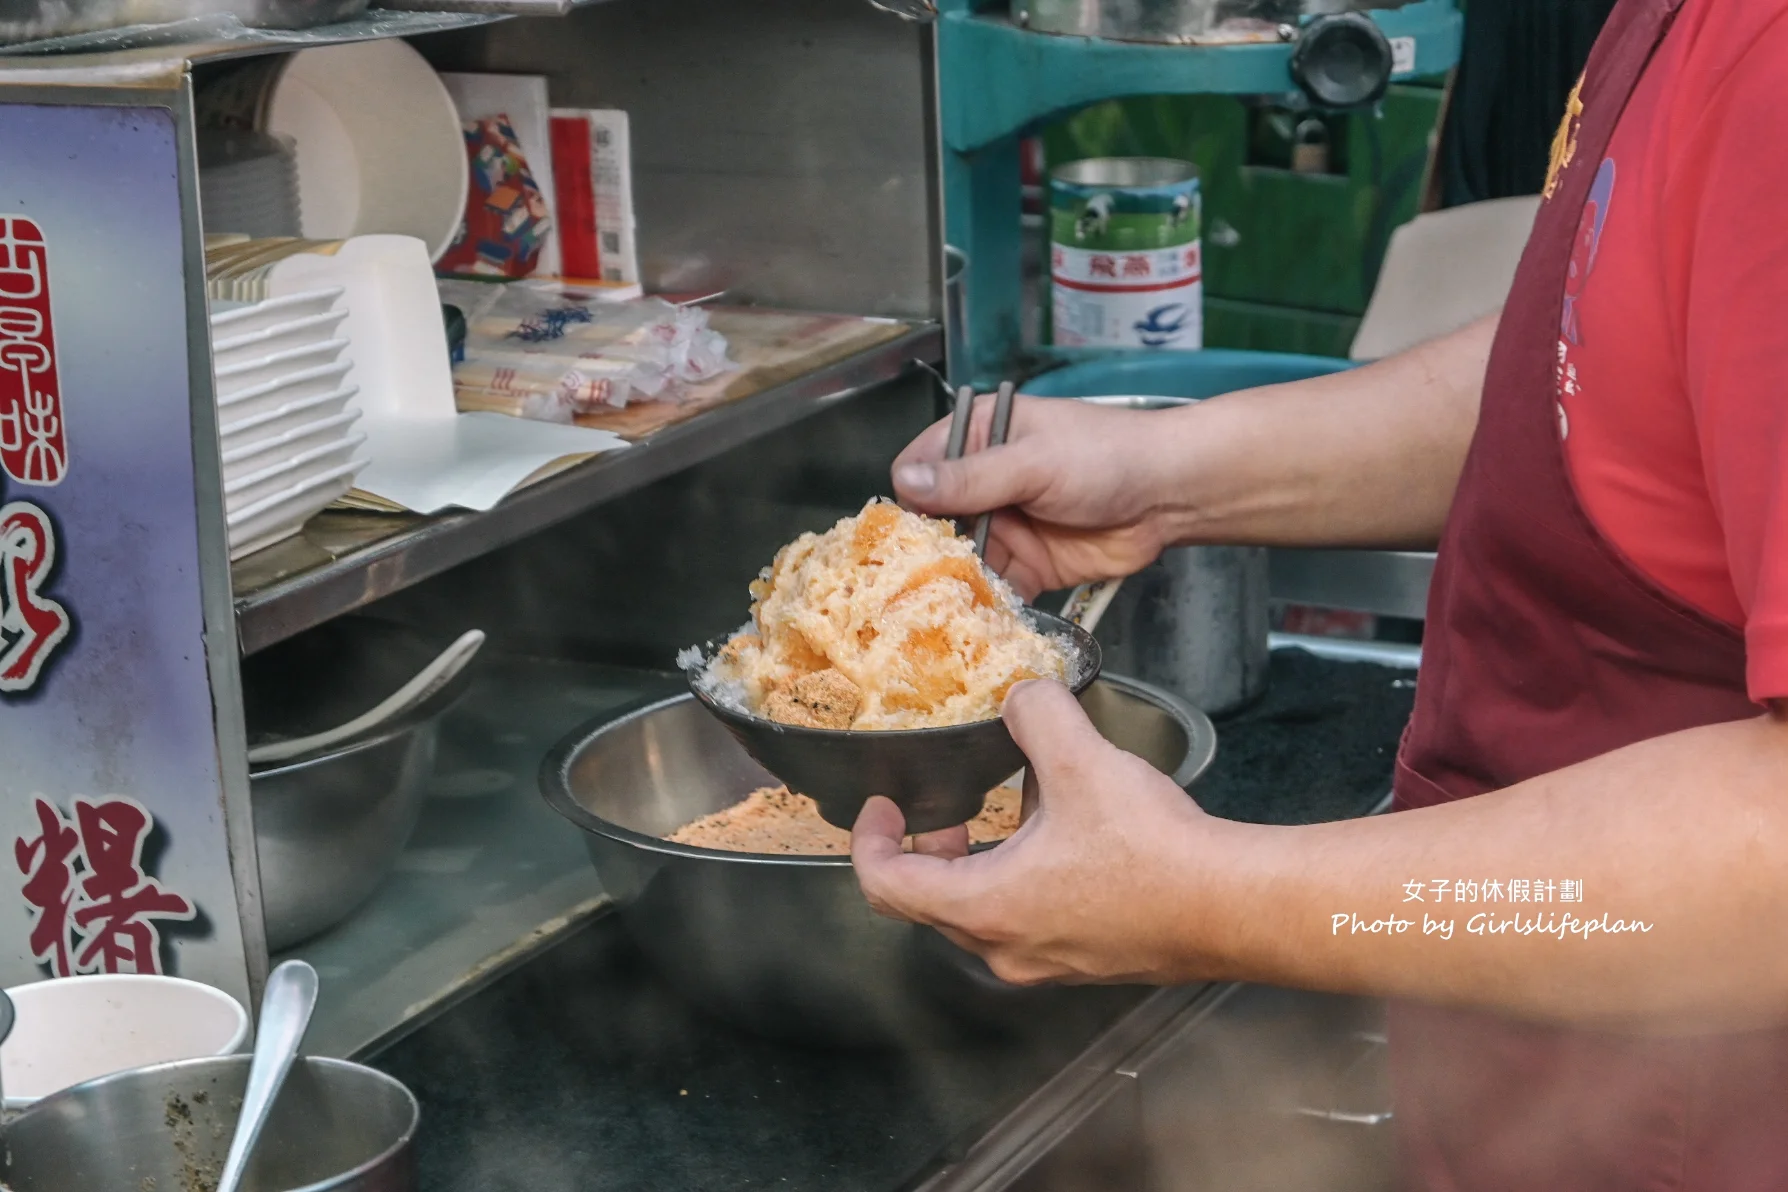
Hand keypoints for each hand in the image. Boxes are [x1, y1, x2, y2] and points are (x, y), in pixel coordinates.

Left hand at [850, 680, 1218, 984]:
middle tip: (942, 812)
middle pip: (932, 903)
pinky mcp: (1086, 960)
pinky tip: (1068, 834)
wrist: (1231, 904)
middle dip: (930, 849)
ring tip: (1017, 811)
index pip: (888, 885)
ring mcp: (1047, 962)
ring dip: (983, 861)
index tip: (880, 809)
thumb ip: (1035, 715)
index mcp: (985, 906)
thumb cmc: (1155, 853)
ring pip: (984, 913)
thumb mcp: (1081, 760)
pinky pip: (1030, 920)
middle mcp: (1006, 948)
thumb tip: (1021, 695)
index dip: (870, 840)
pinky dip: (1025, 878)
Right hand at [891, 395, 1181, 598]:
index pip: (918, 472)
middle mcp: (982, 484)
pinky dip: (986, 609)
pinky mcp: (1027, 566)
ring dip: (952, 588)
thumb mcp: (1033, 462)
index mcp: (977, 439)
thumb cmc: (1105, 457)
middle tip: (912, 588)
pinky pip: (995, 592)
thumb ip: (971, 478)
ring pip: (959, 563)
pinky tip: (976, 626)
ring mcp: (1004, 528)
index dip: (909, 504)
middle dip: (925, 555)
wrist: (1170, 494)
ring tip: (937, 614)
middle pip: (932, 525)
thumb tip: (905, 484)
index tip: (905, 538)